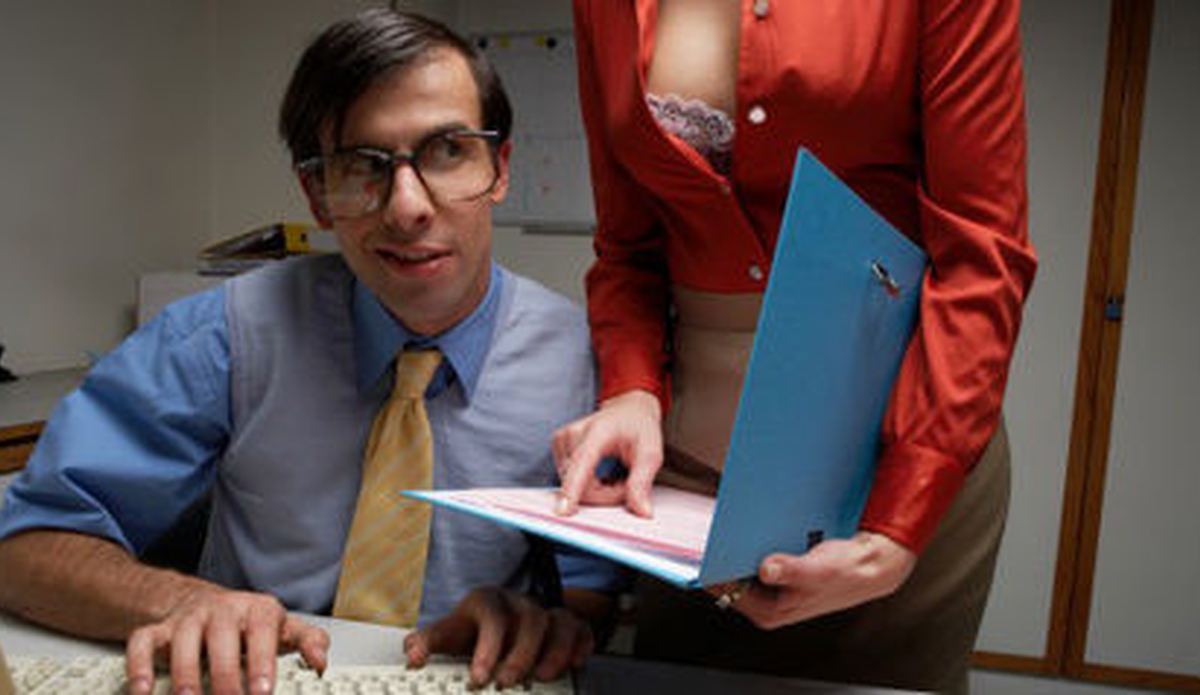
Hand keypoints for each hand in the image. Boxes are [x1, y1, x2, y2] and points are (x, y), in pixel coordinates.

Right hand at [124, 587, 328, 694]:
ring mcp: (187, 619)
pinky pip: (142, 642)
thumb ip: (309, 642)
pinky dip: (138, 666)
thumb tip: (320, 662)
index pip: (261, 632)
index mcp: (256, 610)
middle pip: (220, 639)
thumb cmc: (250, 625)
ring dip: (184, 676)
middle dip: (224, 676)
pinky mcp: (158, 630)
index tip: (262, 691)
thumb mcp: (284, 629)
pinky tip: (143, 692)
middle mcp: (220, 610)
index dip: (261, 662)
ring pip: (181, 642)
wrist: (208, 604)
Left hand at [403, 587, 592, 687]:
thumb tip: (412, 652)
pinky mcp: (568, 624)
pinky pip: (581, 628)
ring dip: (553, 652)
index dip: (487, 647)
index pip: (491, 616)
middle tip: (505, 684)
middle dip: (520, 655)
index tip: (478, 677)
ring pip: (559, 621)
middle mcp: (519, 604)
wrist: (501, 616)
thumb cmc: (474, 629)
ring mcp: (545, 612)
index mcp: (488, 602)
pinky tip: (574, 665)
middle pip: (529, 620)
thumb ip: (429, 642)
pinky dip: (581, 646)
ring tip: (542, 678)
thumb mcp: (450, 632)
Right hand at [552, 389, 662, 516]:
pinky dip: (587, 485)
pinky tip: (600, 474)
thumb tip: (641, 512)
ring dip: (597, 491)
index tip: (563, 510)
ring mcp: (563, 440)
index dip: (573, 490)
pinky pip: (569, 481)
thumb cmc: (639, 427)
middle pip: (580, 484)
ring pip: (574, 486)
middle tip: (626, 486)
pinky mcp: (558, 447)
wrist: (628, 409)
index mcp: (598, 432)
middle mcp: (574, 433)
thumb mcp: (651, 453)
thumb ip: (642, 482)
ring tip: (615, 477)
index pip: (582, 464)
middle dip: (605, 495)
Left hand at [731, 532, 916, 628]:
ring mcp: (771, 589)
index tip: (705, 547)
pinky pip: (755, 558)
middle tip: (719, 527)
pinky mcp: (777, 574)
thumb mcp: (817, 571)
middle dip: (725, 554)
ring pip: (742, 566)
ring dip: (739, 547)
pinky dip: (753, 544)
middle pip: (731, 578)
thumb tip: (766, 569)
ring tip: (737, 524)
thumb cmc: (845, 574)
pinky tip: (755, 528)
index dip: (713, 570)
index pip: (727, 592)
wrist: (867, 566)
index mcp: (770, 611)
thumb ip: (791, 571)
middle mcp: (767, 604)